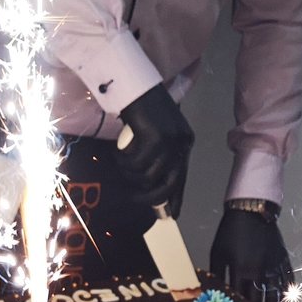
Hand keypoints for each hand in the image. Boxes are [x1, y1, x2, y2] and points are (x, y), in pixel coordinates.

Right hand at [115, 84, 194, 217]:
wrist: (133, 85)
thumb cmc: (141, 111)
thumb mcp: (154, 135)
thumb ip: (157, 157)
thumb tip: (150, 186)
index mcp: (184, 142)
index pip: (182, 178)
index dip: (176, 199)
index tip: (171, 215)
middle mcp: (181, 143)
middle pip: (168, 185)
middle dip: (149, 197)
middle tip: (131, 197)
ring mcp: (170, 140)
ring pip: (147, 176)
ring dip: (129, 173)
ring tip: (119, 162)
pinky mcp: (155, 137)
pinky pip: (135, 164)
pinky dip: (122, 162)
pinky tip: (117, 153)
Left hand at [209, 202, 292, 301]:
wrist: (251, 210)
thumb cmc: (230, 232)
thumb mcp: (217, 252)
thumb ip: (216, 273)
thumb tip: (213, 293)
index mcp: (241, 269)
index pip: (240, 297)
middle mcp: (259, 270)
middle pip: (259, 300)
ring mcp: (273, 265)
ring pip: (276, 294)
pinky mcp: (283, 260)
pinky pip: (288, 281)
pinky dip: (286, 294)